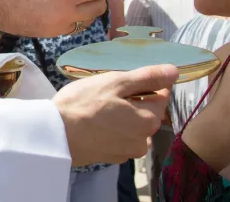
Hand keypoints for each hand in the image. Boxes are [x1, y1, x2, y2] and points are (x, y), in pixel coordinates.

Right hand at [52, 64, 177, 166]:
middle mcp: (144, 140)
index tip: (125, 78)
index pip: (162, 95)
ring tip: (100, 106)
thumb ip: (147, 77)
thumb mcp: (116, 83)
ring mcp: (127, 152)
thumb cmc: (84, 104)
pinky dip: (113, 128)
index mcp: (149, 120)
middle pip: (147, 111)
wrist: (54, 136)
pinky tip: (95, 121)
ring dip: (124, 114)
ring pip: (133, 125)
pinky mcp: (111, 157)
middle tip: (108, 91)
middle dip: (134, 98)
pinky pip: (120, 137)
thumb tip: (175, 71)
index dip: (146, 82)